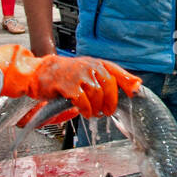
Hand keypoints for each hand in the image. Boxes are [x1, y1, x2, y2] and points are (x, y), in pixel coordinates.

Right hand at [0, 46, 141, 119]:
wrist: (40, 72)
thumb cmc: (65, 74)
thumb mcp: (87, 72)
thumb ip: (107, 78)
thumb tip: (134, 86)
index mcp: (96, 63)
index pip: (116, 71)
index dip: (127, 81)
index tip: (135, 91)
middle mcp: (89, 66)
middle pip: (109, 86)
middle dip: (110, 102)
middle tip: (107, 111)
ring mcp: (79, 75)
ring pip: (97, 95)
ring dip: (97, 108)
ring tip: (93, 113)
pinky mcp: (68, 86)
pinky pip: (83, 101)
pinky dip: (85, 109)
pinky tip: (83, 112)